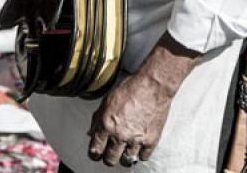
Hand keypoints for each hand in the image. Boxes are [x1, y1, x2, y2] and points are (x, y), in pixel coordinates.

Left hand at [88, 33, 199, 166]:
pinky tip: (139, 145)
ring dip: (125, 156)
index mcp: (106, 124)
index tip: (97, 152)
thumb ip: (98, 118)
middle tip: (111, 151)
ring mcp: (135, 139)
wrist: (153, 85)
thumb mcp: (108, 100)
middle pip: (110, 160)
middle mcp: (120, 134)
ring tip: (126, 149)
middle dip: (109, 157)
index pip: (95, 150)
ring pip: (126, 161)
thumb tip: (92, 132)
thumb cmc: (132, 87)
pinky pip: (143, 157)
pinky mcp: (150, 140)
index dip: (95, 153)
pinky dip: (140, 153)